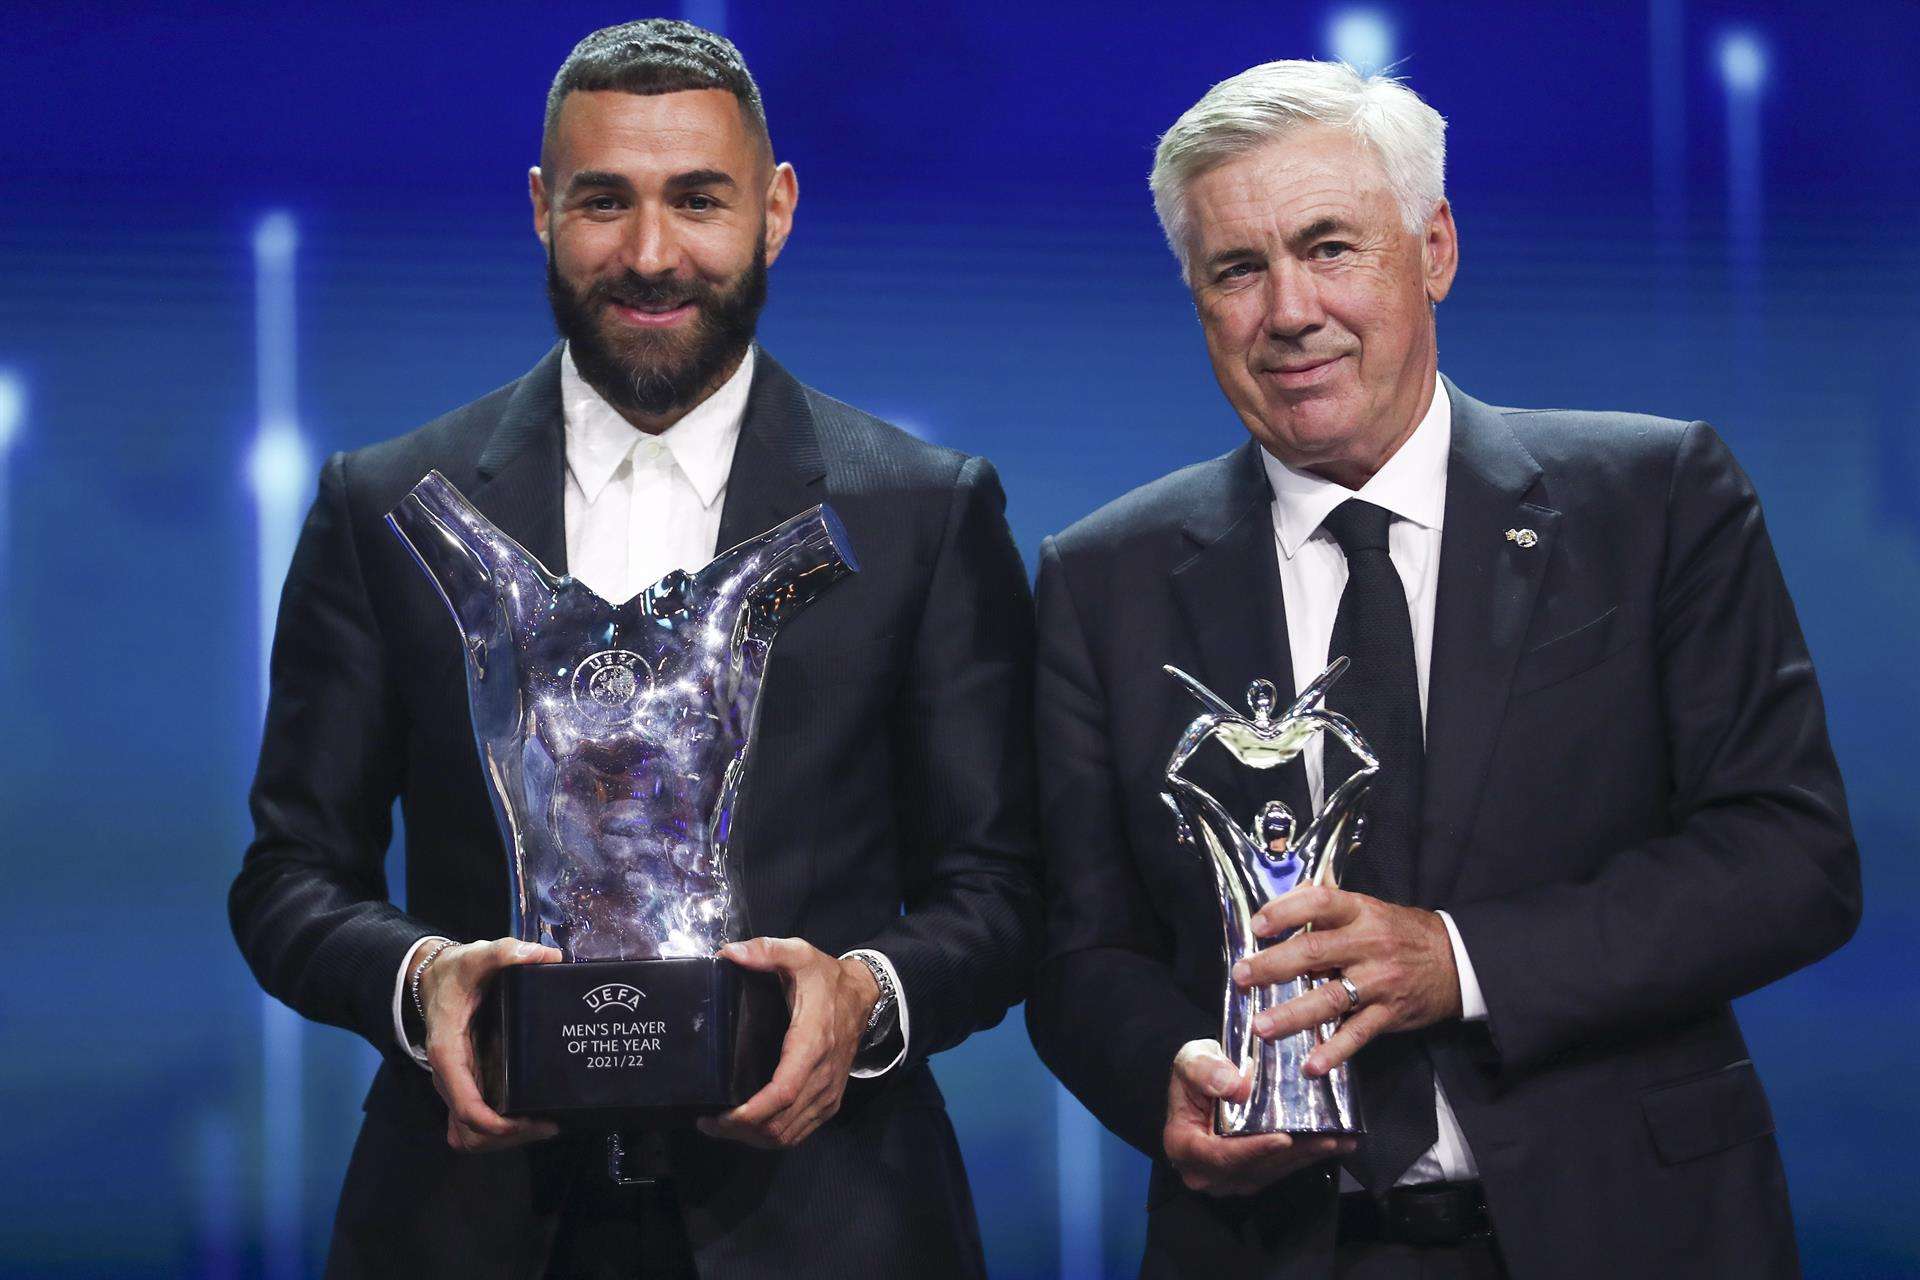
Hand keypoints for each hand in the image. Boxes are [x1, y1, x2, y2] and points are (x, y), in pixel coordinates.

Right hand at [418, 937, 564, 1152]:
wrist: (434, 977)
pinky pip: (473, 1124)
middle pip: (470, 1133)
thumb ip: (505, 952)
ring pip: (470, 1136)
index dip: (497, 1125)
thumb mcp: (477, 955)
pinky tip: (528, 1118)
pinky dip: (497, 1132)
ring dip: (504, 1140)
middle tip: (549, 1124)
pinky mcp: (467, 1084)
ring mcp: (458, 1084)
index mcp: (449, 1053)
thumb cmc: (456, 972)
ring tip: (544, 1126)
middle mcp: (450, 1077)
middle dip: (508, 1138)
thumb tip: (546, 956)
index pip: (466, 1107)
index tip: (532, 1121)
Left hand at [695, 937, 878, 1149]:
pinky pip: (799, 1133)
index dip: (749, 1113)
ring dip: (753, 1139)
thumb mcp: (799, 954)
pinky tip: (750, 1127)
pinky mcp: (829, 1101)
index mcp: (811, 1044)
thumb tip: (729, 953)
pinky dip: (772, 1137)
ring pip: (787, 1135)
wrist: (863, 996)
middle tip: (708, 1122)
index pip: (783, 1093)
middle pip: (779, 1124)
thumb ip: (766, 950)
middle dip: (740, 1132)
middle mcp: (822, 1076)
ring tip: (723, 1127)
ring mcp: (828, 1093)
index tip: (718, 1116)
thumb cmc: (825, 978)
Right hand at [1163, 1040, 1354, 1195]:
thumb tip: (1233, 1086)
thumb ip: (1204, 1070)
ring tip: (1339, 1140)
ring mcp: (1229, 1178)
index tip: (1283, 1138)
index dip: (1253, 1149)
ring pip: (1271, 1170)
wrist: (1202, 1083)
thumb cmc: (1196, 1071)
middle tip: (1328, 1139)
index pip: (1220, 1155)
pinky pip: (1278, 1169)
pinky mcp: (1250, 1176)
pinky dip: (1305, 1156)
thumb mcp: (1192, 1059)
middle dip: (1293, 1153)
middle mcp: (1206, 1172)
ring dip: (1307, 1156)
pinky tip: (1333, 1144)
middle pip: (1254, 1167)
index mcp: (1184, 1146)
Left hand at [1235, 886, 1460, 1076]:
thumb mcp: (1368, 908)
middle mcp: (1369, 944)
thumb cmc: (1399, 932)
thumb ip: (1326, 906)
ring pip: (1329, 998)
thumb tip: (1280, 903)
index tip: (1257, 926)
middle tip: (1241, 976)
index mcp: (1360, 912)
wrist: (1455, 960)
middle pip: (1314, 952)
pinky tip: (1311, 1065)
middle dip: (1272, 966)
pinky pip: (1357, 1034)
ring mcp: (1379, 981)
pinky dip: (1334, 1051)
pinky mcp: (1389, 1013)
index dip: (1285, 911)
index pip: (1319, 903)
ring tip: (1262, 1027)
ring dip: (1291, 1014)